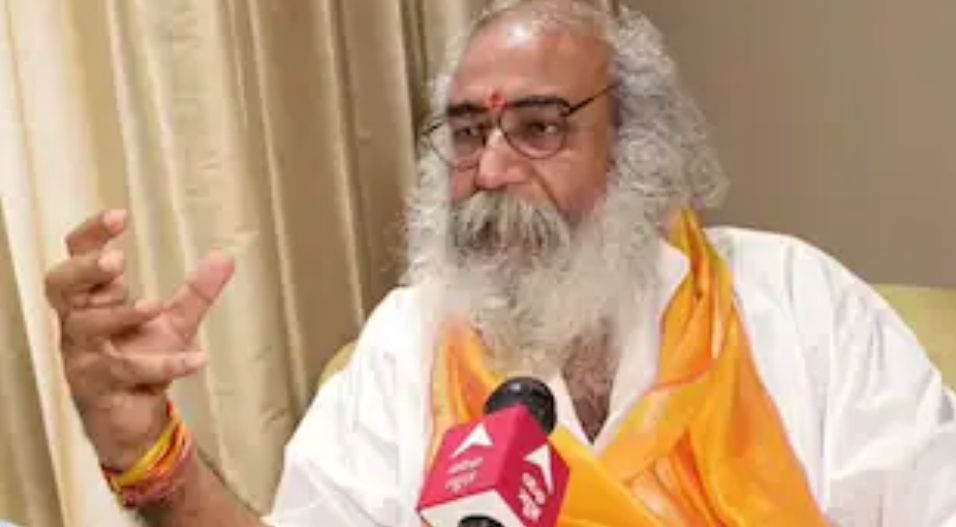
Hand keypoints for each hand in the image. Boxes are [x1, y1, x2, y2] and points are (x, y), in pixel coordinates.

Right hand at [44, 210, 233, 468]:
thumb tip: (225, 256)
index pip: (76, 256)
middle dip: (87, 269)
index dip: (92, 235)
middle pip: (61, 285)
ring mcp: (84, 354)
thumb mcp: (176, 322)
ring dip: (123, 315)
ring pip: (88, 328)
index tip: (120, 217)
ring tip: (156, 305)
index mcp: (90, 299)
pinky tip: (197, 358)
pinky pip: (127, 370)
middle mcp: (78, 322)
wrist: (135, 418)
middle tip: (117, 261)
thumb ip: (197, 291)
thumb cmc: (142, 361)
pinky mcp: (100, 385)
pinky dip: (165, 364)